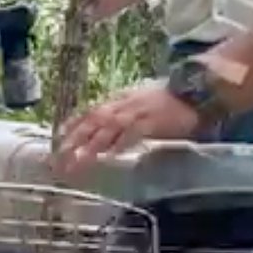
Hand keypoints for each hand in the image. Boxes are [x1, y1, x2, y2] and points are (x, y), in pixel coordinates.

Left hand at [55, 81, 201, 175]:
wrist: (195, 90)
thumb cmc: (168, 100)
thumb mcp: (138, 101)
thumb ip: (121, 113)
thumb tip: (104, 132)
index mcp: (118, 100)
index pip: (88, 112)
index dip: (71, 125)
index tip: (56, 138)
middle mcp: (122, 104)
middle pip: (92, 122)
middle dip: (73, 141)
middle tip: (58, 158)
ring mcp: (136, 111)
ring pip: (107, 128)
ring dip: (90, 146)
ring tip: (77, 163)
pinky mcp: (152, 121)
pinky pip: (132, 133)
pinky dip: (119, 144)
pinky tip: (109, 156)